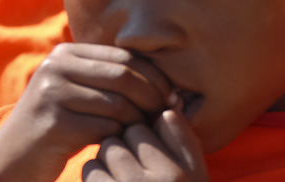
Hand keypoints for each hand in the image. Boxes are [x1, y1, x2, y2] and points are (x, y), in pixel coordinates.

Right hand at [0, 43, 171, 181]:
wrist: (12, 157)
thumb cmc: (58, 125)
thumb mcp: (77, 92)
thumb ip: (109, 80)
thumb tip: (169, 87)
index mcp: (66, 53)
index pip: (124, 57)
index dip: (154, 77)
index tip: (172, 97)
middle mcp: (56, 66)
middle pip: (123, 76)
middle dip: (153, 97)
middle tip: (166, 117)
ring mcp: (52, 93)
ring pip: (117, 104)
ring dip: (139, 122)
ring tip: (146, 133)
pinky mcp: (53, 122)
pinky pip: (104, 129)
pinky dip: (120, 139)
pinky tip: (122, 147)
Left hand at [82, 109, 208, 181]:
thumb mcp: (192, 176)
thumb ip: (183, 142)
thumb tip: (168, 108)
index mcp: (186, 174)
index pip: (156, 126)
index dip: (147, 135)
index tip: (147, 152)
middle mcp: (163, 181)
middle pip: (130, 134)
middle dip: (126, 144)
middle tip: (131, 166)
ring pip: (108, 148)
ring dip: (108, 159)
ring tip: (120, 176)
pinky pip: (92, 170)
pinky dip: (95, 175)